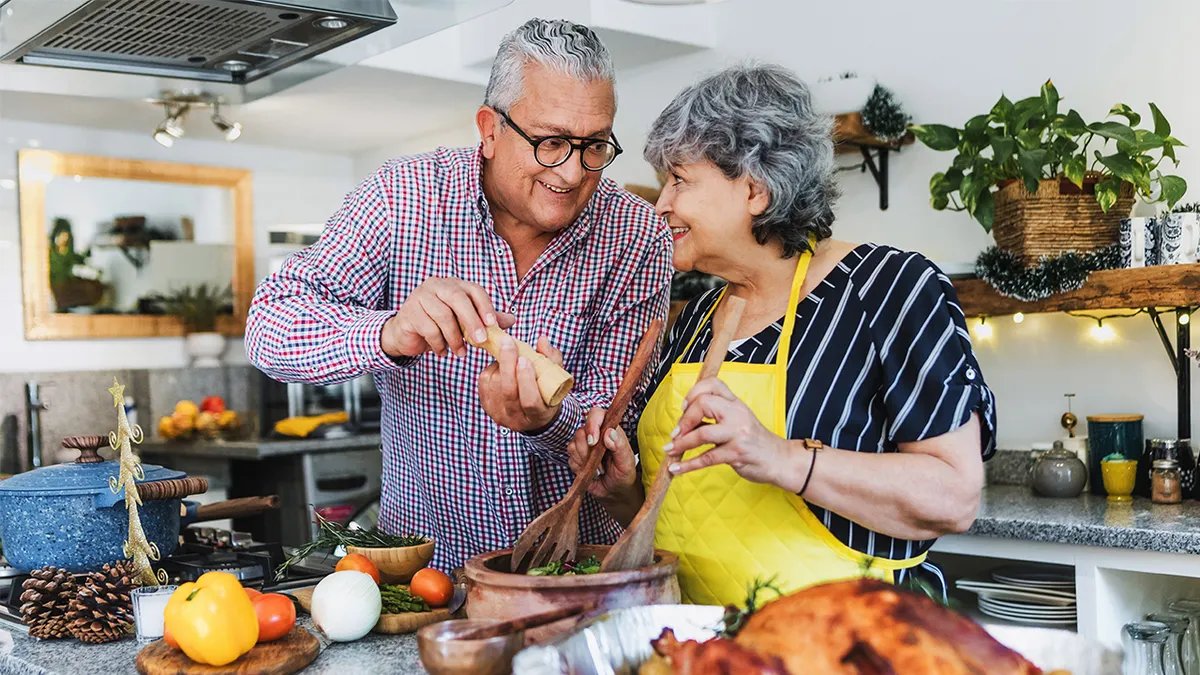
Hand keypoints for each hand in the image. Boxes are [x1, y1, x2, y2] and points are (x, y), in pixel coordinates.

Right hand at [382, 277, 514, 357]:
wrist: (406, 334)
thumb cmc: (438, 325)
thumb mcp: (463, 322)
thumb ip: (485, 319)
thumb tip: (511, 320)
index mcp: (453, 285)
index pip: (473, 290)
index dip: (485, 306)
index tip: (493, 324)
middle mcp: (436, 286)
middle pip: (458, 298)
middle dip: (472, 321)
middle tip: (481, 341)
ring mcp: (420, 297)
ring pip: (443, 315)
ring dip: (455, 338)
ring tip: (460, 352)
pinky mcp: (409, 312)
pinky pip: (429, 328)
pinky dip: (439, 343)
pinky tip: (442, 352)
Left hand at [479, 335, 562, 432]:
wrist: (532, 413)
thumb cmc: (547, 391)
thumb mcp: (555, 377)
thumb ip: (551, 358)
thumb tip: (542, 340)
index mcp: (539, 415)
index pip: (530, 401)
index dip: (526, 380)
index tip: (525, 359)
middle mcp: (517, 420)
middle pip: (509, 392)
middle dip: (508, 364)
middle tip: (508, 343)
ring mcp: (500, 415)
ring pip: (495, 385)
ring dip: (501, 364)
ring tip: (510, 355)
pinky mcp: (487, 407)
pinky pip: (484, 382)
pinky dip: (491, 368)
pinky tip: (501, 365)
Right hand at [567, 407, 638, 500]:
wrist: (616, 490)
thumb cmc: (624, 473)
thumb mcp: (627, 461)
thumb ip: (620, 445)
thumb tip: (609, 432)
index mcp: (609, 428)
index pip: (596, 414)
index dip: (592, 424)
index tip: (593, 442)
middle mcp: (595, 434)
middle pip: (581, 431)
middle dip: (587, 449)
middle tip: (599, 462)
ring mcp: (583, 445)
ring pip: (573, 445)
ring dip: (584, 460)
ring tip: (598, 468)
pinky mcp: (576, 457)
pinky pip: (570, 459)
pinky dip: (579, 467)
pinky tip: (590, 471)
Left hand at [666, 377, 799, 488]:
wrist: (781, 460)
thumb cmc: (755, 441)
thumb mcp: (740, 420)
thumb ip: (717, 415)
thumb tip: (685, 420)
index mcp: (736, 403)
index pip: (713, 384)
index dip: (693, 393)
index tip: (684, 407)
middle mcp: (737, 414)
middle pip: (704, 404)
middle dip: (684, 419)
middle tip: (676, 433)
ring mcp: (737, 434)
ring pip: (702, 433)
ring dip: (681, 444)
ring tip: (670, 450)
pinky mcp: (737, 454)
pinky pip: (706, 458)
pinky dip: (688, 465)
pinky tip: (676, 468)